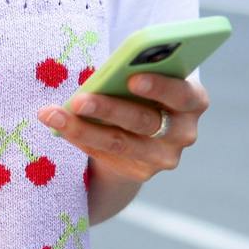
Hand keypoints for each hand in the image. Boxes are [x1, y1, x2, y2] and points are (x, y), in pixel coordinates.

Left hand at [35, 73, 207, 184]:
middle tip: (79, 100)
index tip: (133, 78)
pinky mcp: (141, 172)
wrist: (147, 134)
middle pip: (144, 121)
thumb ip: (136, 75)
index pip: (182, 94)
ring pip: (119, 142)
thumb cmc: (146, 91)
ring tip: (53, 115)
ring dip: (82, 127)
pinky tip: (57, 124)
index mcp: (195, 100)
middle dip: (108, 108)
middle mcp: (184, 132)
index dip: (160, 86)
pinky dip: (79, 137)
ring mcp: (164, 157)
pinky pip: (106, 154)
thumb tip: (102, 76)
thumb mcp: (149, 80)